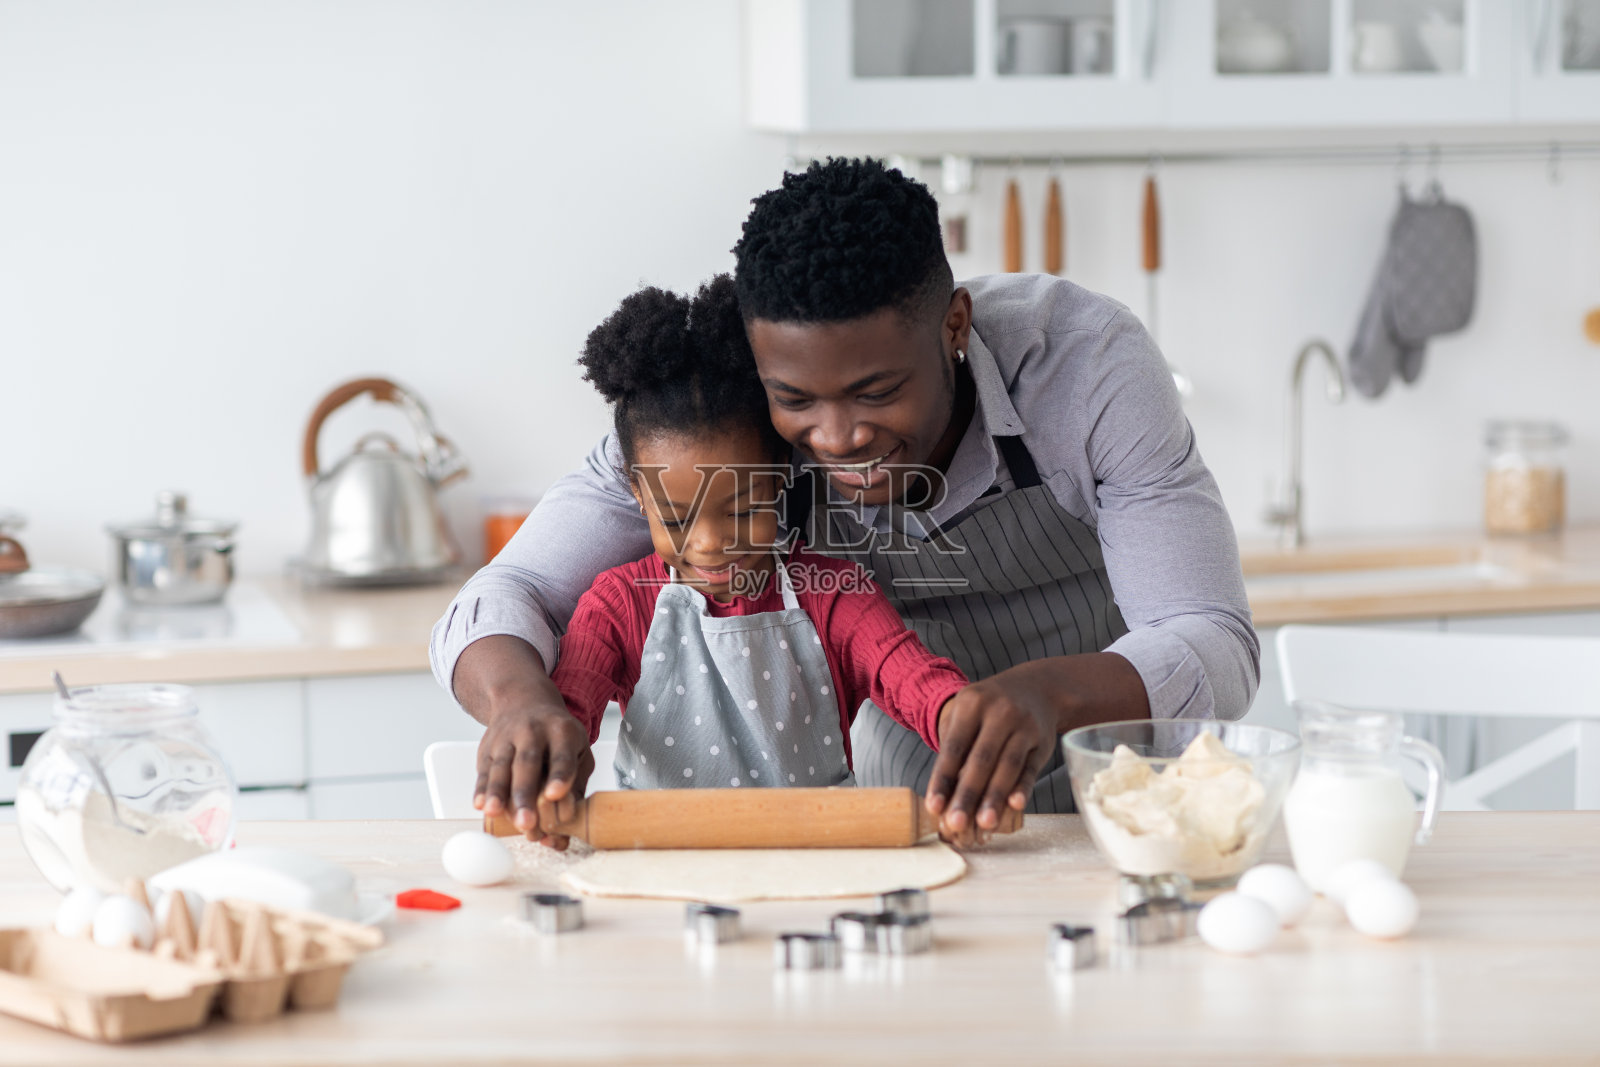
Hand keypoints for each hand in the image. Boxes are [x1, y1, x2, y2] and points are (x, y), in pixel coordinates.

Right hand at [456, 636, 594, 849]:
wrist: (523, 700)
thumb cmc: (556, 734)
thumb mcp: (578, 748)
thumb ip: (577, 782)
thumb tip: (568, 821)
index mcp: (561, 732)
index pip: (561, 755)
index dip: (559, 775)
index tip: (555, 794)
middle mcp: (533, 732)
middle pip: (527, 763)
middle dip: (525, 793)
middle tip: (526, 821)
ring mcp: (507, 739)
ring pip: (501, 766)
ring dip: (498, 791)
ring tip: (495, 812)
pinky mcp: (487, 748)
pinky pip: (484, 770)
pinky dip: (481, 788)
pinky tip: (481, 804)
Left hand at [924, 653, 1149, 844]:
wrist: (1036, 687)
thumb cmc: (989, 709)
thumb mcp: (966, 713)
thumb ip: (955, 748)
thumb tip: (945, 794)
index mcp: (971, 704)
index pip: (954, 747)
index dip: (942, 779)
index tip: (934, 807)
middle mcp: (999, 712)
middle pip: (980, 760)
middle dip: (967, 794)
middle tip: (956, 824)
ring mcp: (1024, 725)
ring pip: (1008, 766)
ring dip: (995, 797)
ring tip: (984, 824)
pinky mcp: (1042, 741)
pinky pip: (1030, 767)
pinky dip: (1023, 787)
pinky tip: (1015, 806)